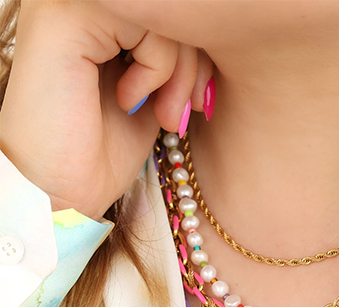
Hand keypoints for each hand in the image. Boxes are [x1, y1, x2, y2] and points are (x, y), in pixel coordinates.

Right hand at [0, 0, 212, 220]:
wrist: (61, 192)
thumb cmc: (102, 151)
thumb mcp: (153, 96)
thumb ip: (172, 58)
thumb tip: (214, 35)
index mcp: (97, 20)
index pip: (167, 16)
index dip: (197, 53)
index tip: (200, 102)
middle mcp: (80, 4)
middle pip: (168, 11)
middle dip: (193, 65)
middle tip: (185, 112)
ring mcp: (67, 6)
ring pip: (162, 13)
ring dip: (179, 73)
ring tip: (164, 116)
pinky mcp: (64, 19)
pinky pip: (145, 22)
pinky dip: (156, 68)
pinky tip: (129, 101)